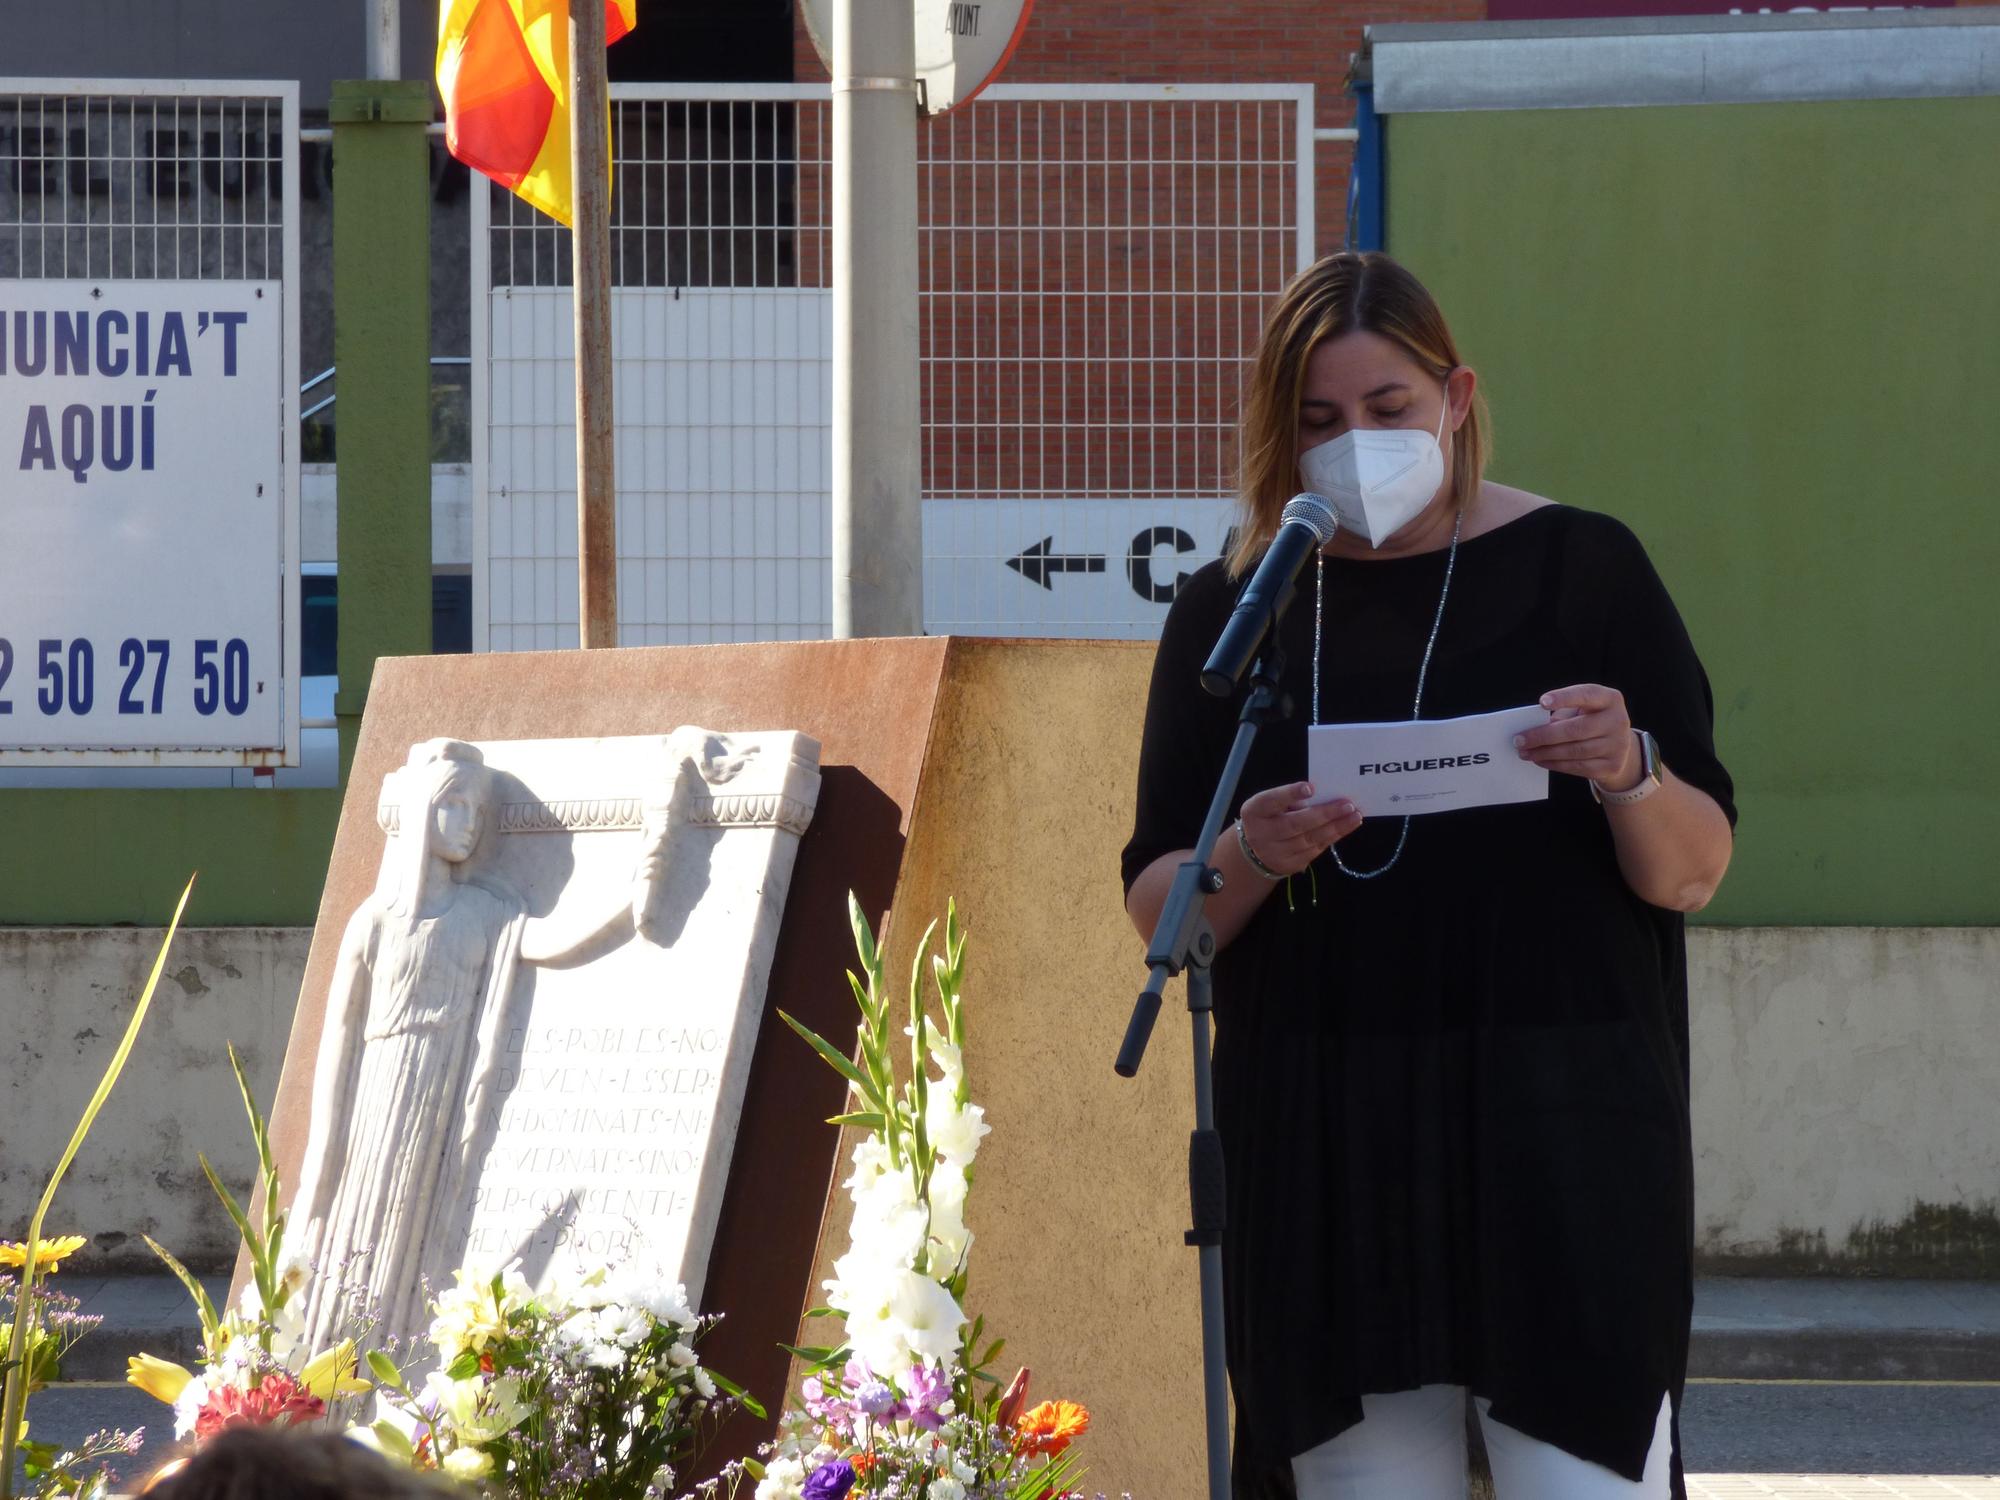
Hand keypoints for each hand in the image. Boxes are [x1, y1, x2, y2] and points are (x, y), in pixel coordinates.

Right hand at [1237, 781, 1362, 876]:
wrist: (1255, 852)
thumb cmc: (1268, 818)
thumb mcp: (1270, 805)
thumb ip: (1289, 799)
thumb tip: (1323, 795)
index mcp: (1255, 811)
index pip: (1272, 801)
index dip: (1290, 794)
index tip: (1311, 788)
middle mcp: (1262, 834)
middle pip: (1295, 824)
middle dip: (1324, 814)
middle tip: (1347, 805)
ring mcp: (1276, 853)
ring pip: (1310, 839)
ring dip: (1336, 827)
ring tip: (1355, 816)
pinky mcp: (1290, 865)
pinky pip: (1315, 849)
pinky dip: (1333, 837)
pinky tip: (1346, 827)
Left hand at [1515, 684, 1640, 787]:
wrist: (1619, 747)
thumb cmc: (1591, 721)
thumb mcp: (1582, 710)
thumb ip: (1562, 713)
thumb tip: (1532, 728)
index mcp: (1610, 699)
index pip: (1587, 694)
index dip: (1564, 697)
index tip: (1541, 702)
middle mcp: (1618, 720)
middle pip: (1576, 729)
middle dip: (1543, 735)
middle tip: (1519, 740)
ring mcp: (1618, 745)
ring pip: (1574, 751)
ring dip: (1545, 752)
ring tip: (1525, 752)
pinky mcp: (1611, 766)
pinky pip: (1577, 767)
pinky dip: (1554, 764)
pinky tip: (1540, 760)